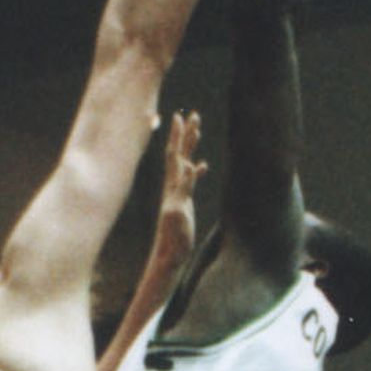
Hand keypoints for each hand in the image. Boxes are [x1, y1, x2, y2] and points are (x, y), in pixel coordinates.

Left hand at [155, 110, 207, 265]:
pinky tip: (202, 166)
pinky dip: (196, 169)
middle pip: (179, 153)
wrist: (169, 255)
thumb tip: (191, 166)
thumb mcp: (179, 212)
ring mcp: (177, 193)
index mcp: (173, 186)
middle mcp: (173, 186)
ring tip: (197, 131)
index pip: (175, 154)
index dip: (178, 136)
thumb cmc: (175, 238)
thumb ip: (184, 188)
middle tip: (193, 115)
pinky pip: (190, 180)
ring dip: (190, 147)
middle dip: (186, 134)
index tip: (180, 116)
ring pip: (185, 163)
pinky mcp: (183, 202)